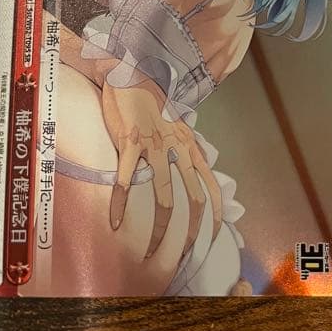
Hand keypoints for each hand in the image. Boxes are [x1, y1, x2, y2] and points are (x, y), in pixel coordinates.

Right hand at [100, 77, 221, 258]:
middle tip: (183, 254)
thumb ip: (184, 150)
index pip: (212, 184)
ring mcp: (155, 146)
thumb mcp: (175, 128)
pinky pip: (127, 180)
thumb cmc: (150, 106)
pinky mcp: (131, 143)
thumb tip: (196, 173)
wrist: (130, 76)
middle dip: (191, 231)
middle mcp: (177, 147)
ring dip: (157, 228)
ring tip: (148, 251)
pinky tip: (115, 222)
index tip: (212, 238)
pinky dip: (121, 204)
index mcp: (190, 144)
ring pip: (163, 196)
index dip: (216, 214)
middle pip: (194, 197)